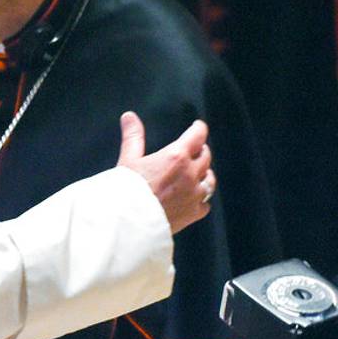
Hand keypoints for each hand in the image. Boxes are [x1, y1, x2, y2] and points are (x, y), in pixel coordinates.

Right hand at [117, 111, 214, 233]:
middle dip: (200, 151)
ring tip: (197, 174)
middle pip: (206, 156)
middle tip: (192, 151)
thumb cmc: (127, 189)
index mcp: (176, 156)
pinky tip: (193, 199)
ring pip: (210, 180)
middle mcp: (191, 173)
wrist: (129, 222)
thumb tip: (129, 116)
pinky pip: (205, 203)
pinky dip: (201, 199)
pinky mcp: (194, 213)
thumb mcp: (128, 159)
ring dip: (204, 174)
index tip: (197, 127)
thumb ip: (133, 137)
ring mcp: (195, 195)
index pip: (198, 135)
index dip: (198, 129)